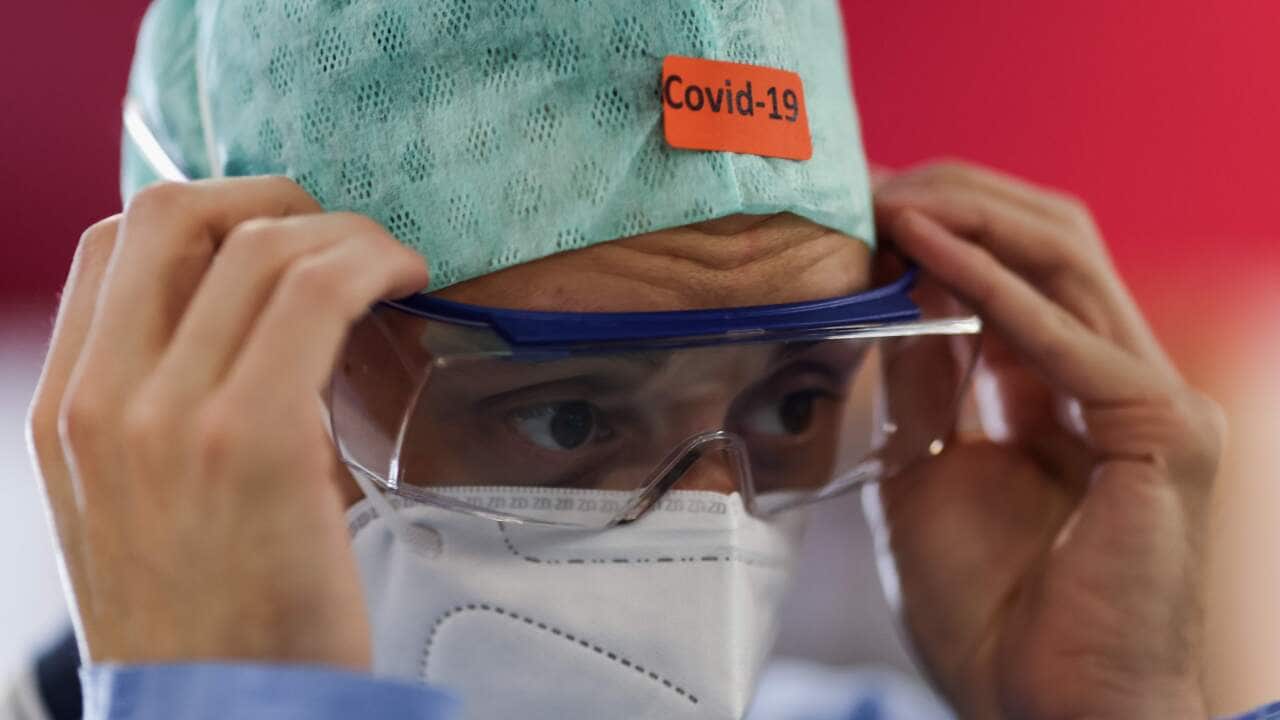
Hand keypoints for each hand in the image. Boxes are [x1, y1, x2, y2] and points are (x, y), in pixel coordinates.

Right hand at [26, 177, 427, 667]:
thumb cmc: (210, 619)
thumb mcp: (149, 506)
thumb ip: (177, 408)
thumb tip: (271, 320)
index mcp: (67, 412)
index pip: (114, 243)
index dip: (208, 212)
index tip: (279, 236)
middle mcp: (101, 402)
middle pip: (175, 211)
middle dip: (272, 197)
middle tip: (341, 234)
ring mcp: (169, 417)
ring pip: (257, 242)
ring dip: (343, 230)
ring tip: (393, 263)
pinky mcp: (254, 439)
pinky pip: (317, 293)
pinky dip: (372, 261)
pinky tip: (410, 280)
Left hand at [868, 161, 1224, 718]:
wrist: (1045, 714)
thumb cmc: (993, 617)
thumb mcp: (926, 472)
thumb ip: (920, 382)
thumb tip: (887, 290)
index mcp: (1065, 393)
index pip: (1016, 268)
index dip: (941, 224)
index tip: (859, 202)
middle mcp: (1114, 380)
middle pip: (1050, 241)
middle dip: (958, 198)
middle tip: (868, 182)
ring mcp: (1147, 400)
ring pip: (1069, 259)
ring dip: (972, 218)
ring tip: (888, 198)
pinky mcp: (1160, 432)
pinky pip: (1068, 339)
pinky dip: (992, 286)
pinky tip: (926, 252)